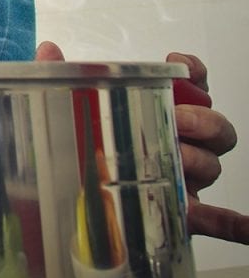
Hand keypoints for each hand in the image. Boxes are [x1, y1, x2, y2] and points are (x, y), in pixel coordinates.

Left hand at [35, 41, 248, 242]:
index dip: (193, 71)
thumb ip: (61, 77)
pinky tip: (243, 227)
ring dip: (199, 159)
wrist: (73, 192)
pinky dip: (234, 221)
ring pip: (212, 164)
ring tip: (174, 158)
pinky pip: (218, 218)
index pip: (193, 83)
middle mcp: (182, 140)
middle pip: (216, 127)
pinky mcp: (182, 210)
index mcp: (161, 110)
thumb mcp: (67, 108)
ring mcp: (185, 175)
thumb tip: (47, 51)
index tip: (178, 64)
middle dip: (204, 119)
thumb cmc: (81, 143)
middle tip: (179, 119)